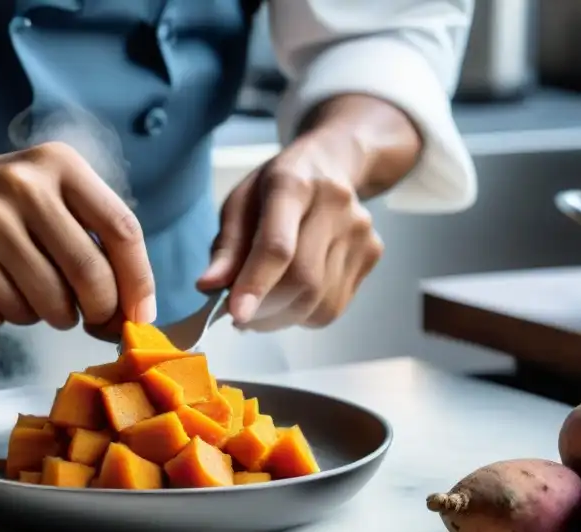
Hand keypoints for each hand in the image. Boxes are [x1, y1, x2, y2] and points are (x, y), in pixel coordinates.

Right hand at [0, 142, 155, 329]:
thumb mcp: (56, 192)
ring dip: (54, 315)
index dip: (139, 281)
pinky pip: (7, 318)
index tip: (141, 316)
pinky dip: (11, 316)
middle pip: (89, 274)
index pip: (121, 229)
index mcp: (59, 165)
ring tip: (35, 290)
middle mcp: (21, 188)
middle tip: (93, 318)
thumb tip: (133, 311)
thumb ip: (98, 239)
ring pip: (49, 306)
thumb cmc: (10, 204)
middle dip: (100, 310)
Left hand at [197, 132, 383, 331]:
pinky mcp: (371, 253)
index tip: (236, 314)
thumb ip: (226, 248)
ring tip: (263, 305)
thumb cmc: (275, 189)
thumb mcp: (239, 204)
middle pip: (302, 279)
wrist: (332, 163)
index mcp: (292, 184)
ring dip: (281, 317)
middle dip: (265, 310)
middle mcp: (333, 205)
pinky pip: (332, 307)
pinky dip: (302, 315)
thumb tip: (208, 287)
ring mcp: (359, 231)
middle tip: (241, 317)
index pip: (277, 244)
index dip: (256, 283)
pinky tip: (291, 296)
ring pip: (317, 302)